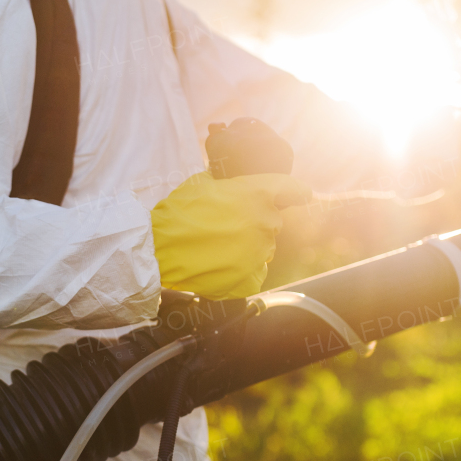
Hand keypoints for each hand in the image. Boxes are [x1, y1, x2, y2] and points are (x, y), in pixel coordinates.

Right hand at [150, 171, 310, 299]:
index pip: (294, 189)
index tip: (301, 195)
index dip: (297, 191)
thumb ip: (227, 182)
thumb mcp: (201, 182)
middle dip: (254, 222)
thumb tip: (231, 182)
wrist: (159, 250)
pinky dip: (240, 270)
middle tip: (226, 225)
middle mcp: (266, 223)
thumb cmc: (178, 214)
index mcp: (259, 194)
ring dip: (246, 246)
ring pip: (262, 248)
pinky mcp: (250, 279)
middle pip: (271, 221)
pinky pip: (254, 272)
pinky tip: (219, 264)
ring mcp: (260, 253)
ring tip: (216, 247)